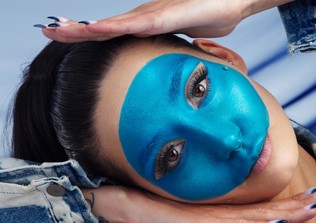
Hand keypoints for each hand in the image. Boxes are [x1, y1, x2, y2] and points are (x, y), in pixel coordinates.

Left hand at [39, 0, 294, 42]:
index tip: (66, 36)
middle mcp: (145, 16)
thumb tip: (170, 61)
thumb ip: (175, 46)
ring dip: (86, 28)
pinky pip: (135, 24)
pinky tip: (95, 29)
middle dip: (75, 29)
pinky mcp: (165, 16)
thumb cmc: (212, 14)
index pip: (112, 29)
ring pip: (114, 23)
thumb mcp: (187, 37)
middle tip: (48, 30)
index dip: (88, 32)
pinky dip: (114, 27)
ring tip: (59, 29)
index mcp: (147, 22)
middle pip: (105, 24)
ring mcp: (153, 14)